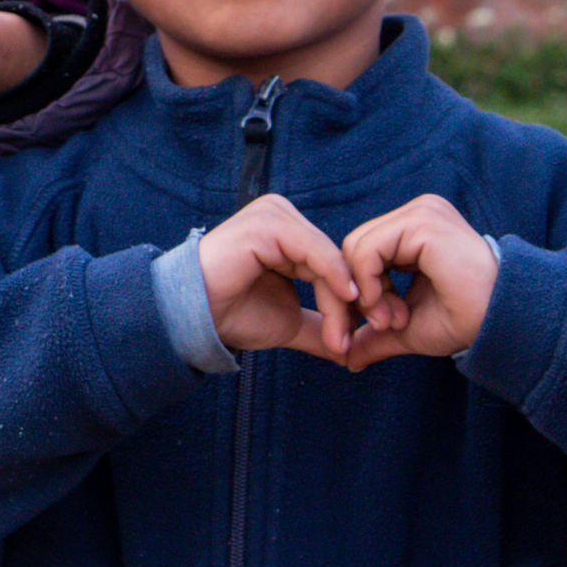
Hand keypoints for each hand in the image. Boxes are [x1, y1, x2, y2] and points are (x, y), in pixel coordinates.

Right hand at [198, 194, 362, 363]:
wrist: (192, 318)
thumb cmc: (231, 314)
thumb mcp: (289, 321)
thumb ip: (321, 326)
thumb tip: (352, 350)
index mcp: (288, 233)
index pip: (333, 265)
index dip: (355, 301)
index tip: (371, 335)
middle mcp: (282, 216)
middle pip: (334, 262)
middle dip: (356, 301)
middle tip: (374, 333)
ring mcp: (274, 216)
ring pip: (327, 260)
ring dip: (343, 299)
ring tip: (346, 336)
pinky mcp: (267, 224)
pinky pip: (313, 251)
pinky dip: (333, 278)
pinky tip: (347, 302)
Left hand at [336, 195, 497, 369]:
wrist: (502, 323)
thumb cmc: (466, 321)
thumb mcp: (408, 327)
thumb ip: (375, 334)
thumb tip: (348, 358)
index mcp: (414, 231)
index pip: (363, 251)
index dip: (361, 292)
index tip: (382, 325)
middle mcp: (417, 214)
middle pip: (354, 248)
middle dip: (361, 294)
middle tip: (387, 324)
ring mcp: (421, 214)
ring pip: (356, 248)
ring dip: (367, 294)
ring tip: (395, 320)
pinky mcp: (422, 223)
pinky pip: (367, 250)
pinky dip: (369, 285)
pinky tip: (393, 309)